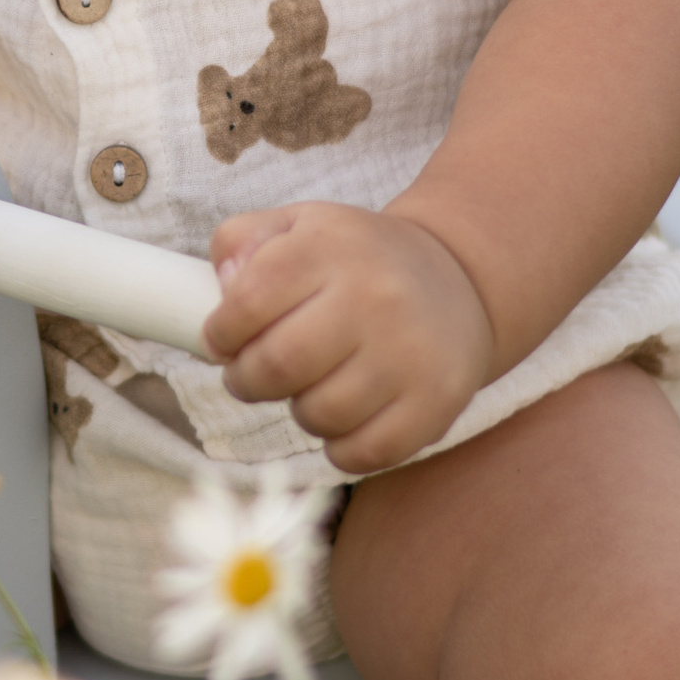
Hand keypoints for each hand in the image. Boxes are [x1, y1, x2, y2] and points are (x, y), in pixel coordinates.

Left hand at [203, 201, 495, 473]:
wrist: (459, 278)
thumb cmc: (357, 260)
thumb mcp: (300, 226)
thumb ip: (241, 242)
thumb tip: (221, 290)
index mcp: (332, 246)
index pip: (247, 303)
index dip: (220, 334)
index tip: (223, 341)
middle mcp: (376, 296)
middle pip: (278, 365)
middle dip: (246, 380)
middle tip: (251, 375)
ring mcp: (409, 353)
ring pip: (318, 414)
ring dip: (299, 409)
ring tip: (312, 386)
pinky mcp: (434, 403)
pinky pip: (360, 453)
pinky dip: (339, 446)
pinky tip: (346, 416)